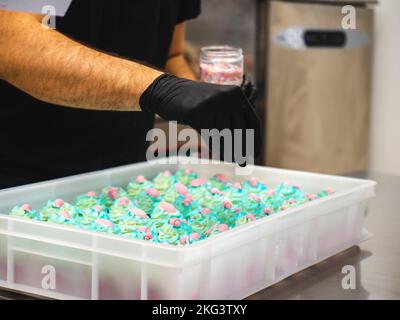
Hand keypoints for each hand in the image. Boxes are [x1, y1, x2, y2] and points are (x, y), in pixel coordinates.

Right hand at [140, 74, 260, 162]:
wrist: (167, 92)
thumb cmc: (194, 103)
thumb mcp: (217, 105)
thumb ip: (231, 119)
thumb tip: (246, 147)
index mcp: (236, 94)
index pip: (252, 121)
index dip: (256, 139)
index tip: (255, 153)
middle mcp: (227, 97)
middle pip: (242, 131)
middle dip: (244, 149)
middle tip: (245, 163)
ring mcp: (212, 104)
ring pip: (226, 136)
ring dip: (230, 152)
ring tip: (233, 161)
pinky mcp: (198, 113)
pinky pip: (211, 137)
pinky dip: (217, 149)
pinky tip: (220, 156)